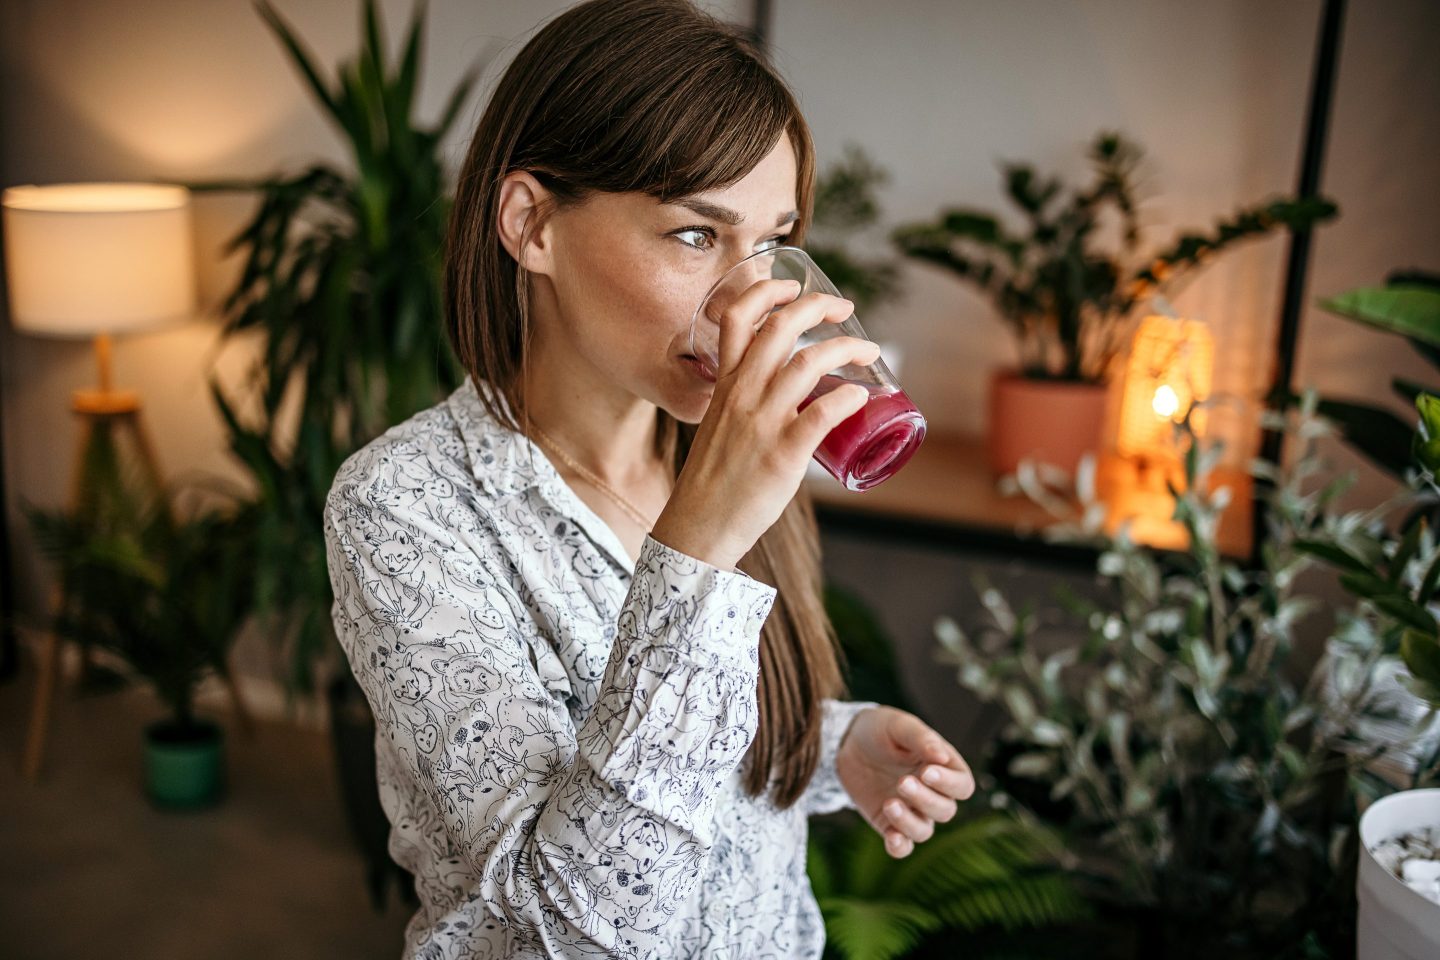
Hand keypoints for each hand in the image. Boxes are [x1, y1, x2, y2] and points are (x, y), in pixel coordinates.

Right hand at [653, 279, 879, 570]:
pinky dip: (847, 396)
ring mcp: (763, 422)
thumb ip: (746, 405)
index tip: (793, 284)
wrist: (699, 527)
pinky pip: (822, 413)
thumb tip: (789, 401)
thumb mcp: (720, 426)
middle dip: (818, 306)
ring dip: (846, 348)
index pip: (738, 319)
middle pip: (781, 328)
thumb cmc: (712, 482)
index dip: (766, 291)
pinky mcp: (783, 454)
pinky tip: (861, 394)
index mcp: (725, 385)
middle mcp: (742, 395)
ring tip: (869, 351)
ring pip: (808, 363)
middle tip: (844, 309)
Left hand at [835, 706, 975, 857]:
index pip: (962, 785)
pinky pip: (902, 846)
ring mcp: (911, 811)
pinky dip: (900, 846)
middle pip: (945, 810)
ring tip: (889, 803)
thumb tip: (942, 756)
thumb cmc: (880, 730)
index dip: (949, 783)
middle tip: (902, 782)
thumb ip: (921, 739)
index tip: (926, 772)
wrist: (847, 742)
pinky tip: (891, 838)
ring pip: (924, 831)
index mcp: (943, 767)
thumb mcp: (899, 726)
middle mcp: (932, 793)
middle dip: (925, 799)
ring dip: (909, 822)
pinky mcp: (888, 824)